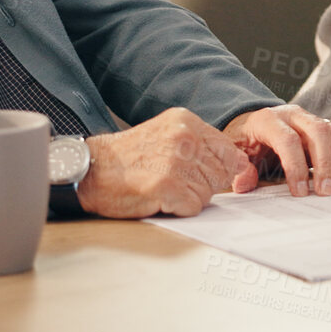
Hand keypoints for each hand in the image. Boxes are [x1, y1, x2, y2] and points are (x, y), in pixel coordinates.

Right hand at [76, 108, 253, 217]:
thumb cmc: (128, 158)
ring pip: (208, 193)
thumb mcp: (167, 135)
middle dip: (202, 186)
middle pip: (221, 175)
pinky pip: (193, 207)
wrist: (90, 170)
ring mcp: (176, 161)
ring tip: (163, 188)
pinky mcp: (167, 186)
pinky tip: (158, 198)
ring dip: (189, 198)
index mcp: (186, 122)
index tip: (202, 175)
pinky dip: (178, 209)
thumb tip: (239, 164)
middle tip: (173, 182)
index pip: (229, 152)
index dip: (220, 171)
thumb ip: (201, 145)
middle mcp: (184, 137)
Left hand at [223, 104, 330, 196]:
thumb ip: (239, 168)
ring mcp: (312, 120)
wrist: (253, 125)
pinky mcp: (325, 129)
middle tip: (326, 191)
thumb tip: (245, 181)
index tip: (299, 191)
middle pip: (318, 132)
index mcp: (269, 120)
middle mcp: (294, 116)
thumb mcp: (236, 153)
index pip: (287, 139)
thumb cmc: (247, 140)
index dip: (295, 166)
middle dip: (325, 164)